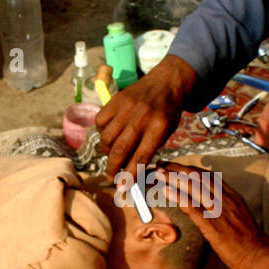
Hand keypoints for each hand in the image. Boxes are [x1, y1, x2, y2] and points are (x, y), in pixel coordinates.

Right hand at [96, 55, 195, 175]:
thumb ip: (149, 148)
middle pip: (120, 149)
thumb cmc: (168, 111)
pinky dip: (102, 132)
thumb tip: (129, 171)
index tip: (122, 187)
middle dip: (113, 168)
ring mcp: (127, 107)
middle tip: (111, 177)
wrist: (167, 81)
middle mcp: (141, 117)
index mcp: (159, 127)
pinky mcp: (116, 99)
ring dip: (106, 152)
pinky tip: (109, 135)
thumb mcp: (167, 131)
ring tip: (111, 156)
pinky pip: (100, 122)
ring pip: (107, 137)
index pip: (140, 157)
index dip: (129, 175)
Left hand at [159, 162, 268, 268]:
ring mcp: (219, 210)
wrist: (258, 254)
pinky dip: (179, 196)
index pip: (207, 176)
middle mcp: (224, 198)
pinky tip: (166, 190)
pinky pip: (193, 207)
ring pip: (194, 187)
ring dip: (174, 178)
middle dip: (178, 169)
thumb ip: (225, 207)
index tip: (175, 167)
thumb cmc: (248, 240)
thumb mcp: (238, 215)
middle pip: (198, 177)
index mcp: (231, 195)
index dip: (189, 169)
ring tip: (159, 173)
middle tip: (162, 165)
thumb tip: (209, 205)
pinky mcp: (213, 224)